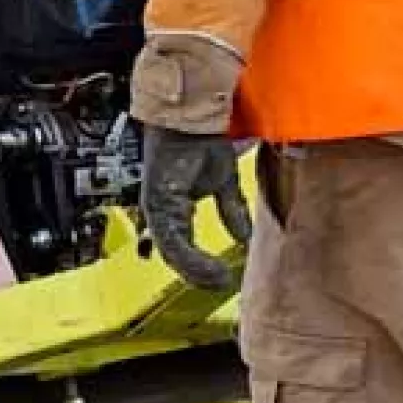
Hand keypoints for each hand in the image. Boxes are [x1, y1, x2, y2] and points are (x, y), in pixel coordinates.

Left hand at [137, 126, 252, 290]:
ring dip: (197, 271)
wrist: (194, 117)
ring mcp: (157, 209)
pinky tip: (212, 268)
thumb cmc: (202, 141)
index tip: (221, 278)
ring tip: (218, 281)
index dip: (199, 265)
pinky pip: (173, 241)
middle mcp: (161, 210)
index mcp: (174, 207)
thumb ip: (232, 211)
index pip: (183, 246)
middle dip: (198, 274)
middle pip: (176, 255)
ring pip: (173, 253)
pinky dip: (193, 259)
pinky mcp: (158, 205)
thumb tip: (246, 235)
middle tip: (220, 285)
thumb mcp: (224, 183)